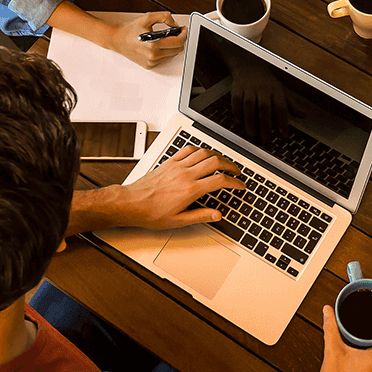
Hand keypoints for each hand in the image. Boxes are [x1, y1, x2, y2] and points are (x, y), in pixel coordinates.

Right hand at [105, 11, 186, 69]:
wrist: (116, 39)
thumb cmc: (130, 29)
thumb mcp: (147, 18)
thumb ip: (164, 17)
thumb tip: (175, 25)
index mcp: (153, 45)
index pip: (178, 42)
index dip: (184, 34)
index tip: (183, 29)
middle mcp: (153, 56)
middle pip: (178, 49)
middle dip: (179, 40)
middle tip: (175, 32)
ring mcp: (151, 62)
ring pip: (172, 55)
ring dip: (172, 46)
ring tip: (164, 38)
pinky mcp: (149, 65)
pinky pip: (164, 59)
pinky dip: (164, 52)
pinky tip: (157, 45)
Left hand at [119, 145, 244, 228]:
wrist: (131, 203)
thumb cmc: (151, 213)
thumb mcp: (178, 221)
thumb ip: (200, 216)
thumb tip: (217, 215)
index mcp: (190, 190)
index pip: (220, 181)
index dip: (235, 182)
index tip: (240, 185)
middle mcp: (186, 175)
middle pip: (216, 162)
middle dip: (231, 166)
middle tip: (236, 172)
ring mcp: (177, 166)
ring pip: (204, 153)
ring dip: (218, 156)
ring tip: (224, 162)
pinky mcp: (170, 162)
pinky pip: (188, 150)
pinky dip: (200, 150)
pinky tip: (203, 154)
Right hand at [230, 57, 302, 143]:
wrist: (250, 65)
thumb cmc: (268, 82)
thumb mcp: (282, 90)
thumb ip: (291, 104)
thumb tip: (303, 115)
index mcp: (276, 91)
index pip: (281, 108)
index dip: (283, 123)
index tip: (284, 136)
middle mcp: (263, 89)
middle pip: (264, 108)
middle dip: (265, 125)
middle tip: (266, 139)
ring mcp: (250, 88)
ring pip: (249, 106)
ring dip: (250, 122)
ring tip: (252, 135)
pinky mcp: (238, 88)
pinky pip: (237, 102)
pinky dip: (237, 113)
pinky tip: (239, 123)